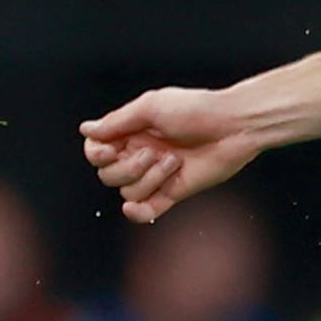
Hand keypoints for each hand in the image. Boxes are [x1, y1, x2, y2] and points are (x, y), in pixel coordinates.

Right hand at [79, 88, 260, 222]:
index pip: (96, 151)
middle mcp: (140, 154)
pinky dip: (138, 213)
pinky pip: (146, 211)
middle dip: (127, 167)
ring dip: (148, 179)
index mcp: (131, 132)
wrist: (234, 127)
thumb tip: (86, 130)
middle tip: (154, 152)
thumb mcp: (151, 107)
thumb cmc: (196, 109)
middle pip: (108, 175)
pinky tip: (135, 207)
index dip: (96, 154)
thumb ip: (118, 122)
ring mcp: (156, 175)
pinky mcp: (174, 192)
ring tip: (174, 161)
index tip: (109, 149)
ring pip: (128, 191)